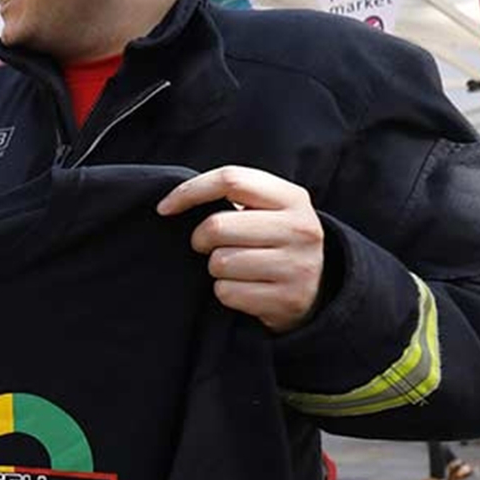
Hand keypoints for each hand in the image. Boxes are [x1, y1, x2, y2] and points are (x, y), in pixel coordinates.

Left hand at [156, 166, 324, 332]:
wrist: (315, 291)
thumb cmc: (272, 242)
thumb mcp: (267, 211)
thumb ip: (234, 197)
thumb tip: (172, 203)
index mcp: (293, 197)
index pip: (231, 180)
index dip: (189, 192)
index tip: (164, 208)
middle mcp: (300, 229)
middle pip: (217, 226)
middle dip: (200, 239)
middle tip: (208, 246)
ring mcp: (297, 265)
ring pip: (219, 262)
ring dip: (215, 268)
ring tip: (235, 268)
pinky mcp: (287, 299)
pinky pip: (227, 292)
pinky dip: (225, 292)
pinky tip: (245, 288)